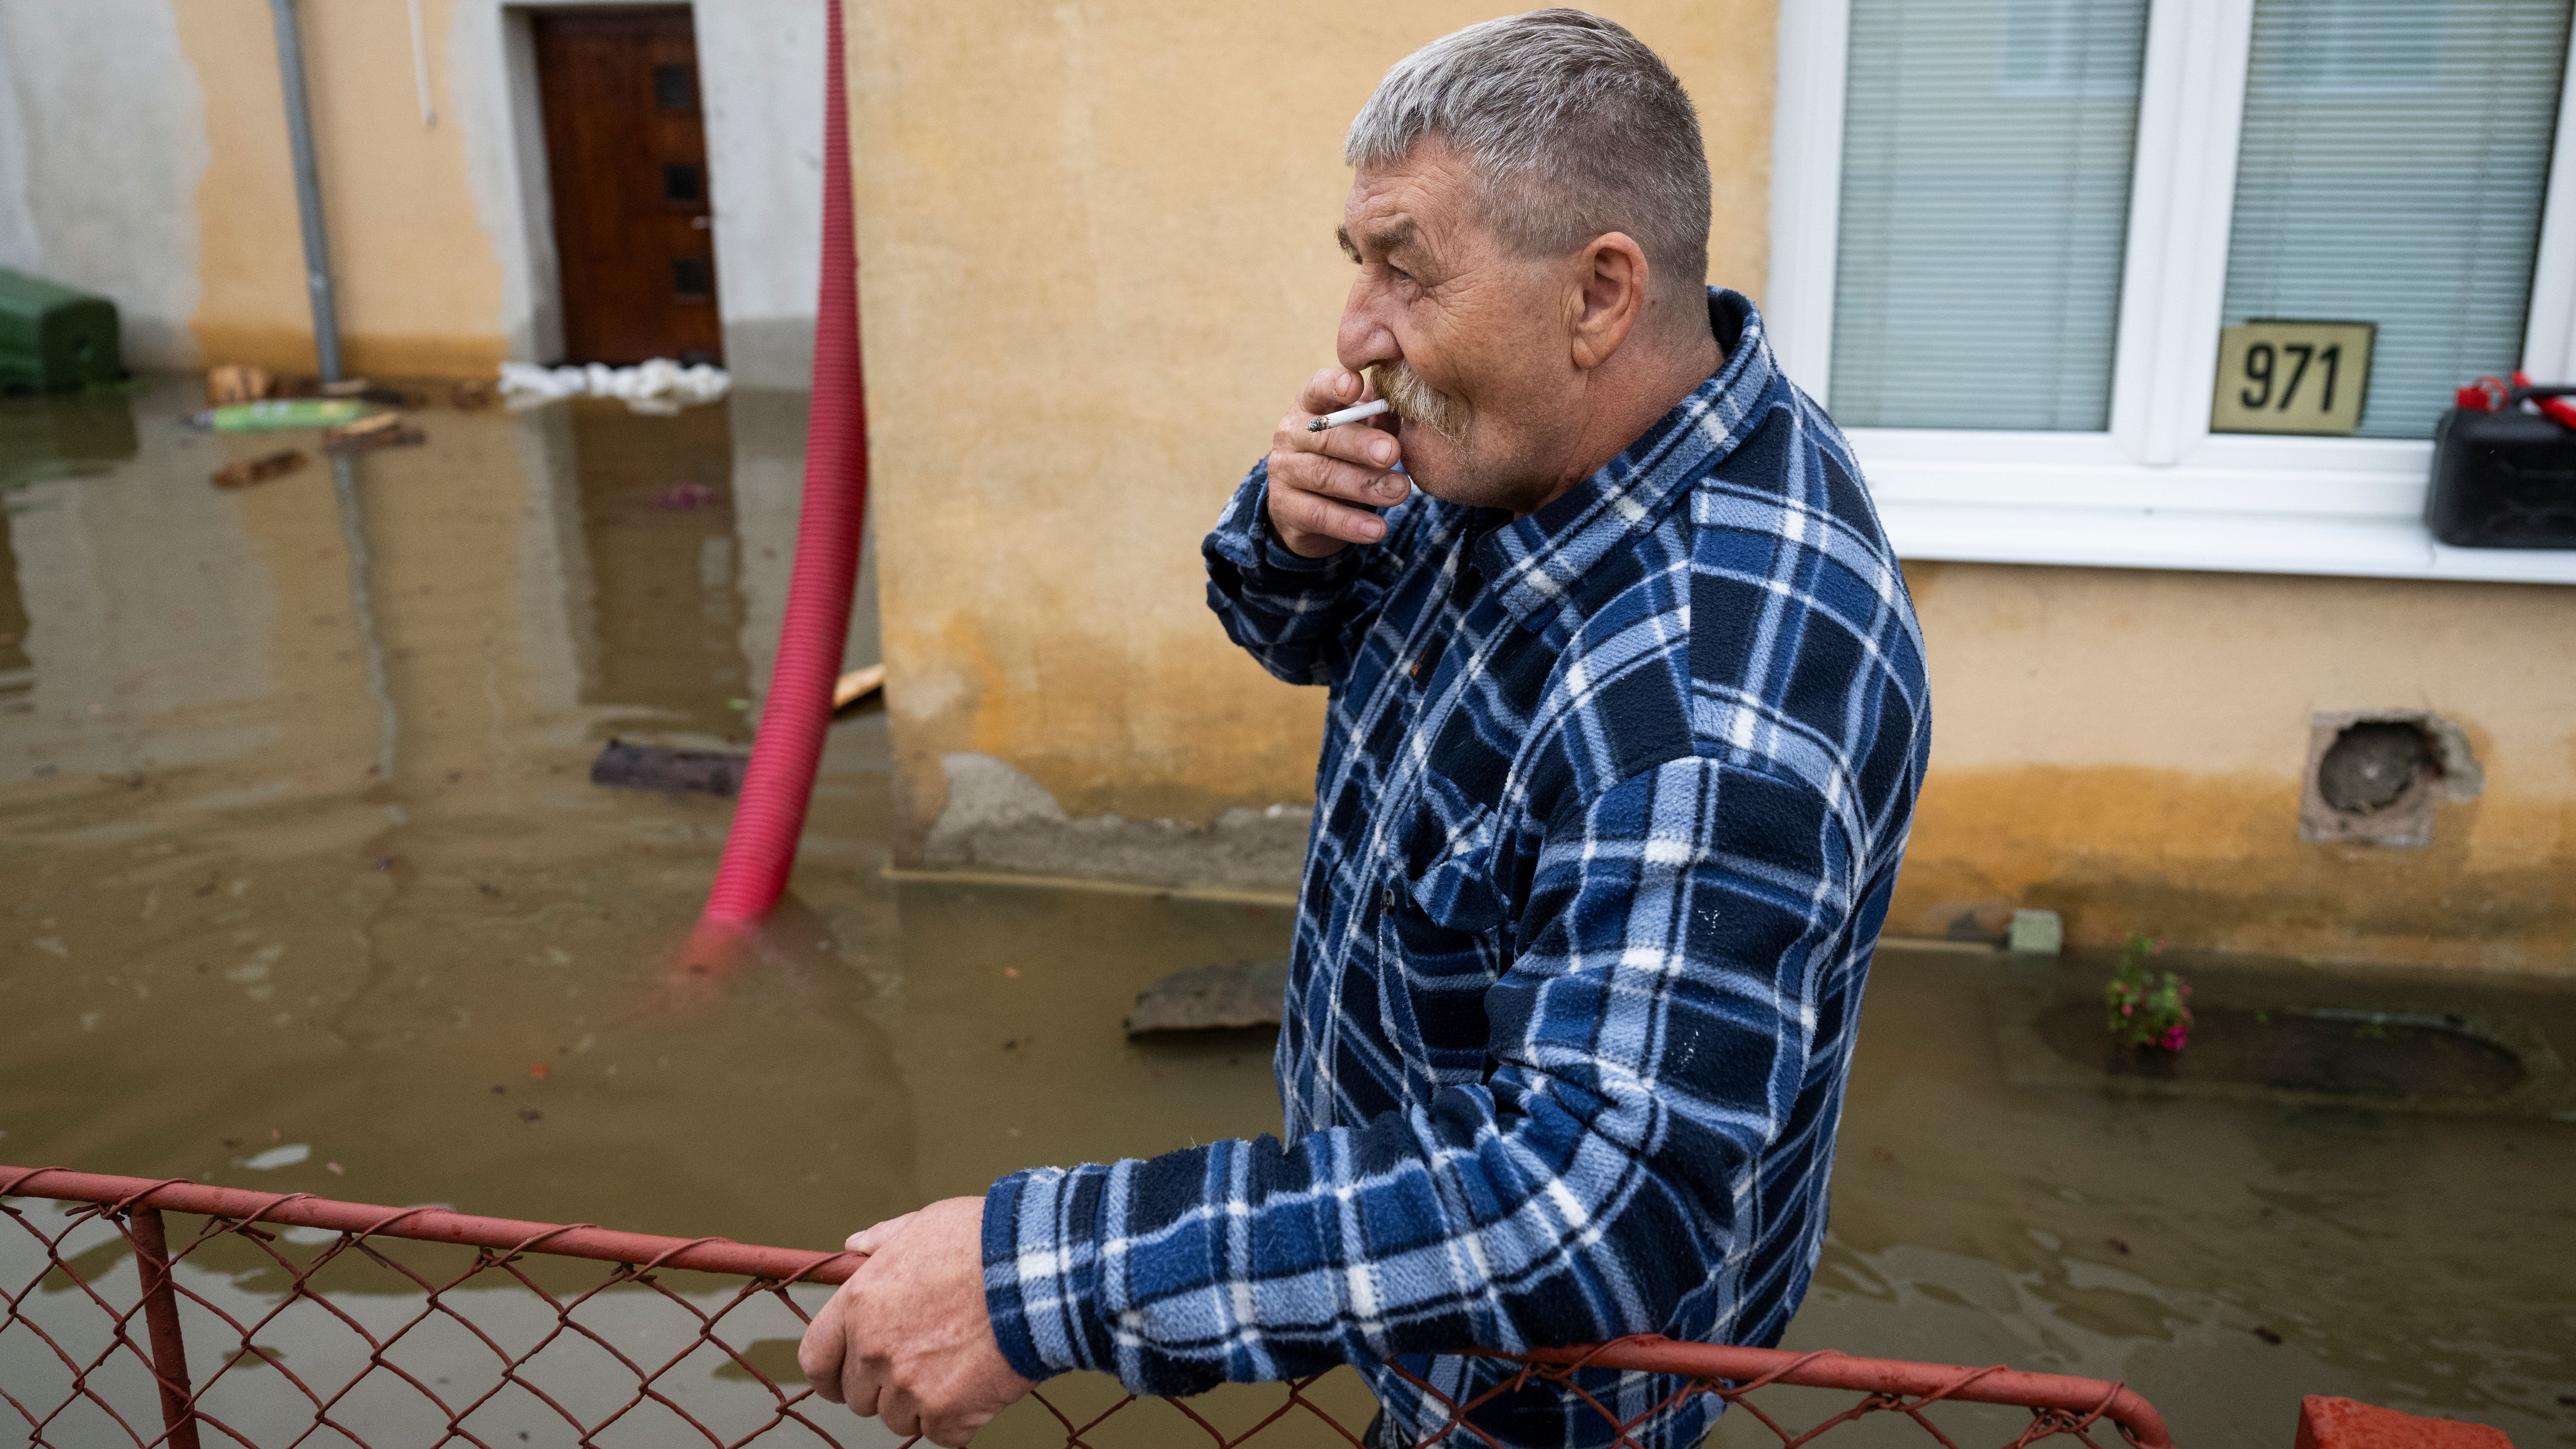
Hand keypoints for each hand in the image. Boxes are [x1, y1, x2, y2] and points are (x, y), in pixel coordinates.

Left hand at [798, 1196, 1034, 1446]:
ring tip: (957, 1372)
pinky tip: (978, 1393)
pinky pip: (941, 1435)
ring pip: (898, 1418)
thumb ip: (883, 1241)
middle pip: (859, 1396)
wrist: (1036, 1271)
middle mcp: (874, 1349)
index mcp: (859, 1303)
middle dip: (883, 1386)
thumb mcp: (923, 1224)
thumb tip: (854, 1247)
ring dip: (921, 1404)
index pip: (817, 1357)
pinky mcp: (948, 1412)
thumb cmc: (983, 1241)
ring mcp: (909, 1385)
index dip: (828, 1374)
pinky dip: (958, 1422)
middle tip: (921, 1365)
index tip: (840, 1380)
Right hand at [1265, 367, 1408, 557]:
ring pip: (1323, 476)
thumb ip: (1380, 415)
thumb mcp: (1362, 431)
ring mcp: (1284, 472)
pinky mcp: (1285, 508)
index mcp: (1311, 407)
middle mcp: (1291, 435)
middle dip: (1360, 444)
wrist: (1308, 507)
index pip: (1318, 388)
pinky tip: (1378, 529)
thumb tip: (1406, 401)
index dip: (1334, 386)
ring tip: (1400, 492)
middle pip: (1324, 436)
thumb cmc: (1344, 456)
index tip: (1355, 385)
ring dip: (1364, 485)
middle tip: (1392, 453)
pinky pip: (1319, 515)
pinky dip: (1351, 524)